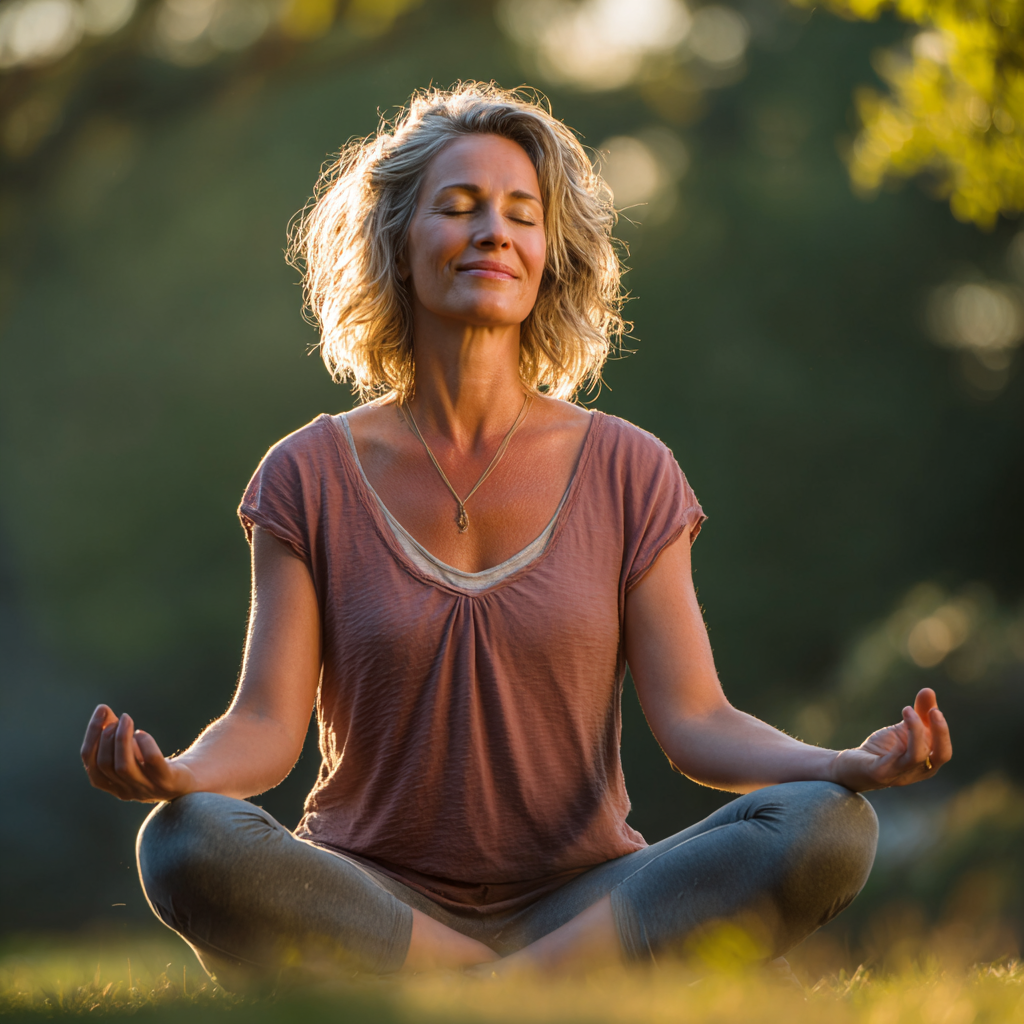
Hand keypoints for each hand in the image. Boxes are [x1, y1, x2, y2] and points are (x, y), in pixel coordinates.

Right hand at [81, 705, 196, 802]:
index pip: (92, 765)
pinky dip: (144, 745)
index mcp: (112, 785)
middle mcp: (126, 791)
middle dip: (106, 738)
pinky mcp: (167, 781)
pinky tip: (142, 733)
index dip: (91, 737)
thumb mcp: (130, 749)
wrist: (186, 780)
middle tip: (117, 718)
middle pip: (105, 766)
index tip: (100, 712)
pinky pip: (152, 762)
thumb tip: (102, 709)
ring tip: (126, 718)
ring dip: (122, 739)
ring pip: (124, 767)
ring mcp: (146, 788)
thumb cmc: (152, 762)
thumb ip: (114, 732)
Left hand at [830, 688, 951, 791]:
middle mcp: (919, 771)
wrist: (852, 766)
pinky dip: (896, 745)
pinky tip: (893, 731)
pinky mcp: (880, 773)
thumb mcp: (903, 729)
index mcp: (928, 762)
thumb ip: (919, 713)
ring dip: (915, 731)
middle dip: (940, 732)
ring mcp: (900, 774)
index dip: (942, 729)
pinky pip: (893, 761)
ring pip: (917, 756)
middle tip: (933, 710)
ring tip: (907, 710)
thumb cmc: (884, 749)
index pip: (944, 749)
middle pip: (941, 756)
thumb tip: (929, 690)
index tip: (933, 708)